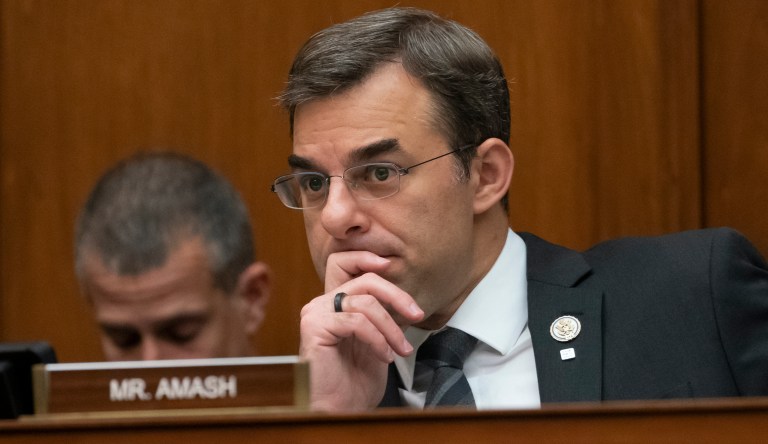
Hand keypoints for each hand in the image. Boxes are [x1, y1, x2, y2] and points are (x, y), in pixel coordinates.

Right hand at [299, 251, 423, 410]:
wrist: (340, 409)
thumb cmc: (355, 380)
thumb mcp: (377, 339)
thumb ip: (381, 314)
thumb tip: (404, 297)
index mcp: (334, 302)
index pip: (343, 262)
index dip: (366, 257)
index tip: (391, 266)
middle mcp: (321, 303)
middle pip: (364, 279)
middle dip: (397, 295)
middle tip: (416, 314)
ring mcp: (316, 313)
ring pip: (365, 302)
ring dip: (391, 327)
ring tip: (400, 349)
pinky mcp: (315, 327)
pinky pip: (357, 322)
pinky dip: (378, 339)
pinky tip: (384, 356)